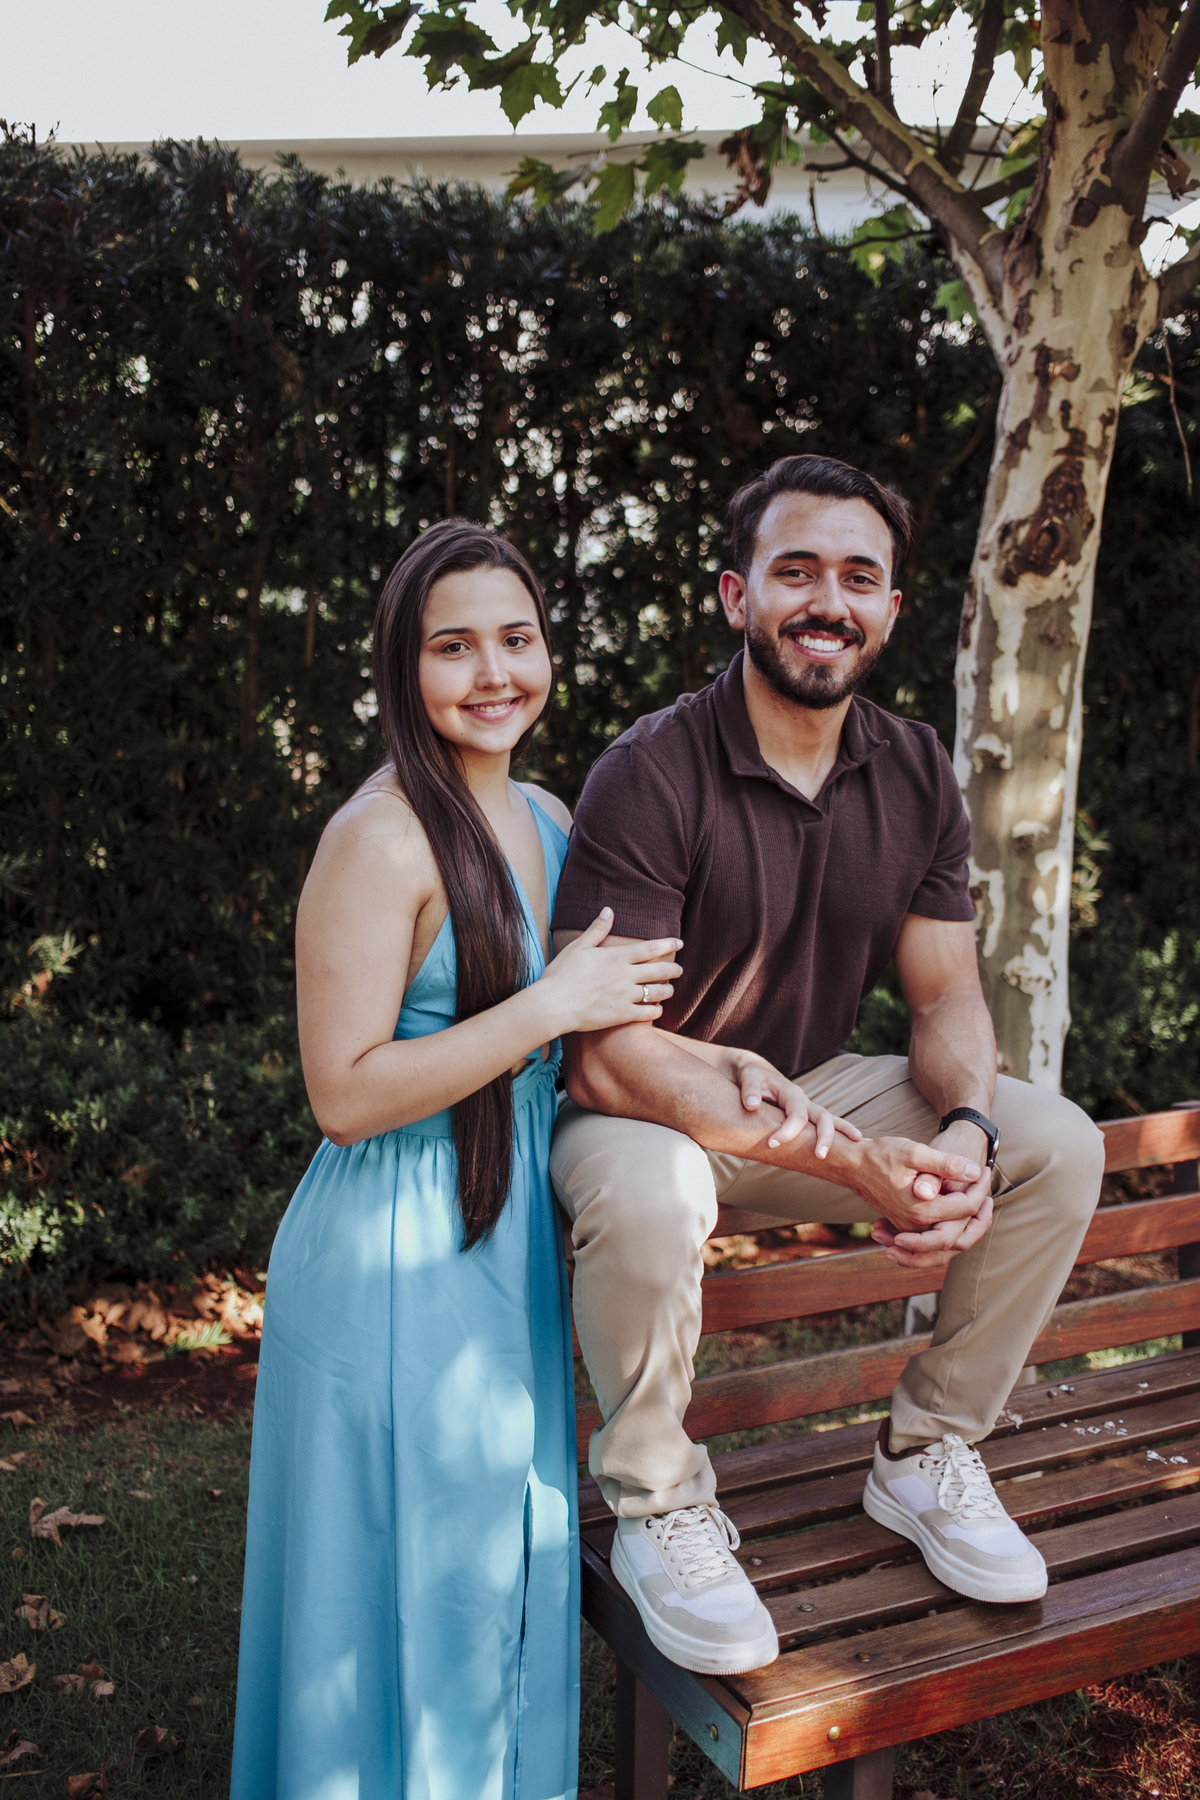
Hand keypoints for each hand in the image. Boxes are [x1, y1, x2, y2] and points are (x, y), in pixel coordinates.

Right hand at [536, 909, 682, 1034]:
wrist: (553, 1005)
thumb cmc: (562, 974)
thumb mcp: (578, 947)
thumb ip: (597, 929)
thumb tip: (608, 909)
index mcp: (616, 957)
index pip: (650, 948)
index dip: (668, 944)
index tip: (679, 943)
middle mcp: (626, 975)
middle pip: (659, 970)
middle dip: (673, 970)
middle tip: (679, 970)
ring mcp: (626, 996)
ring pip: (657, 992)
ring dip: (667, 990)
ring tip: (670, 989)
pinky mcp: (622, 1015)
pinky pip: (647, 1014)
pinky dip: (656, 1011)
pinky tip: (657, 1010)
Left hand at [735, 1061, 861, 1159]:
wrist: (756, 1072)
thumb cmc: (751, 1076)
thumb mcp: (748, 1077)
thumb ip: (749, 1090)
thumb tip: (752, 1106)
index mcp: (791, 1092)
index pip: (796, 1114)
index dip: (787, 1131)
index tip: (772, 1144)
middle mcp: (803, 1100)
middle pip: (822, 1116)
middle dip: (824, 1136)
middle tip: (820, 1156)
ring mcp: (807, 1108)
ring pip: (830, 1119)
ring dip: (842, 1132)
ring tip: (857, 1144)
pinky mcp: (806, 1115)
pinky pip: (825, 1123)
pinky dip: (840, 1131)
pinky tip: (853, 1141)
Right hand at [842, 1133, 982, 1236]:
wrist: (852, 1165)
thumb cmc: (881, 1155)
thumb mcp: (915, 1152)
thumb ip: (946, 1164)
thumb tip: (975, 1172)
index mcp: (922, 1210)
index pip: (966, 1208)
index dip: (980, 1188)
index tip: (984, 1169)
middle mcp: (917, 1225)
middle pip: (962, 1231)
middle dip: (981, 1214)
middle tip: (989, 1191)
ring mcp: (910, 1228)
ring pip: (949, 1239)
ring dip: (968, 1223)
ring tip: (980, 1203)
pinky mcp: (906, 1225)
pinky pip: (935, 1236)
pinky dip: (951, 1226)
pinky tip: (960, 1208)